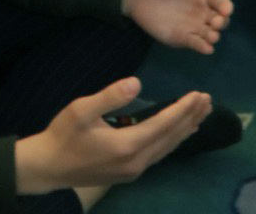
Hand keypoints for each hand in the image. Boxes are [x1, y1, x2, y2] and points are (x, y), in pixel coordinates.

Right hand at [14, 79, 211, 196]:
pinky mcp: (130, 174)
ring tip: (201, 115)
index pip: (164, 124)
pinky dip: (172, 141)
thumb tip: (137, 82)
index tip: (198, 94)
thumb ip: (110, 96)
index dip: (183, 109)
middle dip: (191, 118)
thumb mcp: (81, 110)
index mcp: (127, 145)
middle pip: (171, 138)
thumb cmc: (63, 135)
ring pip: (168, 148)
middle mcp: (137, 161)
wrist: (48, 168)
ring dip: (185, 130)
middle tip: (207, 101)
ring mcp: (134, 170)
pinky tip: (177, 134)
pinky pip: (159, 154)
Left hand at [122, 0, 232, 52]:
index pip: (223, 2)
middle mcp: (202, 10)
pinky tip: (205, 48)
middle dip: (222, 23)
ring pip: (211, 34)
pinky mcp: (182, 36)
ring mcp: (193, 25)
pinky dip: (203, 47)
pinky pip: (196, 44)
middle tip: (216, 23)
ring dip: (213, 36)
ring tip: (210, 36)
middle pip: (221, 20)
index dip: (226, 7)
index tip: (225, 9)